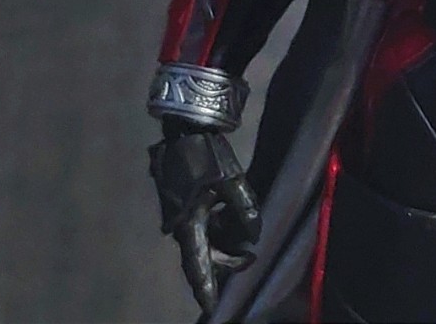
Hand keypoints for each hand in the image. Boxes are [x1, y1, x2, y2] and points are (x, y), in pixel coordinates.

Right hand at [149, 130, 262, 314]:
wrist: (185, 130)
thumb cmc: (207, 154)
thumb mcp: (232, 181)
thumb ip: (245, 209)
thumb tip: (255, 235)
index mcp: (189, 223)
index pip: (198, 265)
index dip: (205, 287)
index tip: (210, 307)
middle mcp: (181, 225)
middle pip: (204, 255)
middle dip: (226, 261)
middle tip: (251, 259)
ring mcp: (181, 215)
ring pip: (204, 241)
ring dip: (223, 244)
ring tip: (247, 241)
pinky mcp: (184, 205)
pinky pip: (203, 227)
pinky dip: (218, 229)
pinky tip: (232, 219)